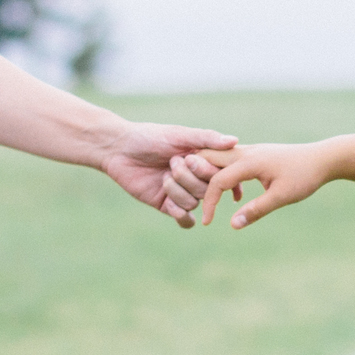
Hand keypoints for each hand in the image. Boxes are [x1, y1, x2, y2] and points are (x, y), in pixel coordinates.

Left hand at [99, 121, 238, 226]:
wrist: (119, 149)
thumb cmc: (150, 137)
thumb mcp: (179, 135)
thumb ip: (206, 138)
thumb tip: (235, 141)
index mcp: (203, 160)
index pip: (222, 174)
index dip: (215, 173)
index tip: (201, 165)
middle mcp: (195, 177)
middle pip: (208, 190)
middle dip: (190, 178)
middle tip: (172, 163)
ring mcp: (181, 192)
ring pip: (195, 203)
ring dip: (178, 191)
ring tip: (163, 176)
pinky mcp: (167, 205)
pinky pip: (185, 219)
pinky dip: (181, 215)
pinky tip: (170, 205)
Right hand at [198, 142, 335, 228]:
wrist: (323, 158)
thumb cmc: (304, 176)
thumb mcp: (282, 196)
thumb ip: (256, 210)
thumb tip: (233, 224)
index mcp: (250, 161)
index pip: (217, 180)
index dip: (209, 202)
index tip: (207, 222)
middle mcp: (246, 152)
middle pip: (208, 159)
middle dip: (196, 178)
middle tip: (190, 199)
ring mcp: (250, 151)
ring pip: (218, 158)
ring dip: (209, 175)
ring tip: (208, 198)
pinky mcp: (256, 154)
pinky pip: (230, 161)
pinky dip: (224, 174)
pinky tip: (236, 195)